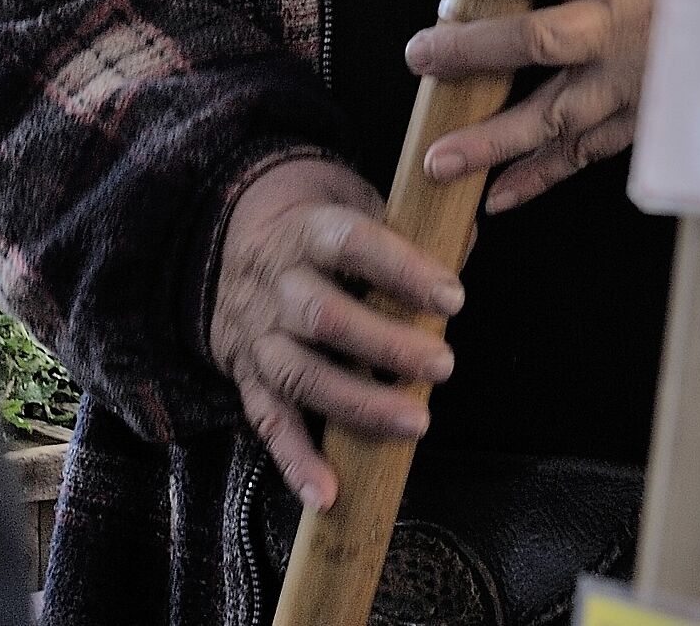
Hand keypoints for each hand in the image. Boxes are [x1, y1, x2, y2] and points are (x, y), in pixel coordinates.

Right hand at [208, 156, 463, 510]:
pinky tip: (327, 494)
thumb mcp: (354, 204)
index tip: (452, 297)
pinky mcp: (248, 379)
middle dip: (386, 346)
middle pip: (324, 318)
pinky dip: (296, 462)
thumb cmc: (316, 229)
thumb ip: (408, 224)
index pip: (352, 243)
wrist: (233, 244)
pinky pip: (268, 424)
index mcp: (306, 231)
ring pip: (300, 375)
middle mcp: (276, 284)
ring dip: (358, 405)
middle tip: (443, 365)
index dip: (402, 270)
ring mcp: (259, 335)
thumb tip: (466, 238)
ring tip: (415, 423)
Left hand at [407, 0, 682, 213]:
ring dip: (491, 141)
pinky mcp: (644, 119)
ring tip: (436, 159)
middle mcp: (622, 27)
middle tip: (419, 56)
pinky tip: (496, 197)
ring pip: (553, 116)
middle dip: (470, 51)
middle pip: (535, 41)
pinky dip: (541, 178)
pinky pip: (586, 155)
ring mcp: (633, 81)